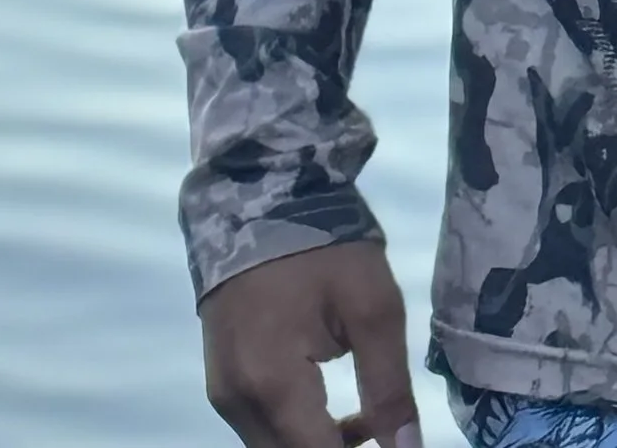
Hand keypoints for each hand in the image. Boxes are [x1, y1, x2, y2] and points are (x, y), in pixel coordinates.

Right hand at [200, 242, 417, 447]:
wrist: (258, 193)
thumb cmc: (321, 247)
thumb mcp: (372, 307)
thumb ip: (389, 387)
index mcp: (272, 386)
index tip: (396, 447)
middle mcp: (238, 402)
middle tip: (384, 434)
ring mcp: (223, 392)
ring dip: (318, 447)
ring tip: (366, 423)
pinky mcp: (221, 380)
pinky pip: (261, 430)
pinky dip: (297, 433)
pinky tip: (335, 413)